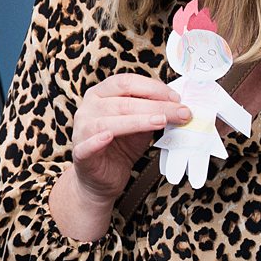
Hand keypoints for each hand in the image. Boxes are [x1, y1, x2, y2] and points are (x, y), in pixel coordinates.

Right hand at [66, 73, 191, 206]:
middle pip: (123, 102)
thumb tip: (178, 105)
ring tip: (160, 121)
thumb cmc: (121, 147)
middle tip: (180, 112)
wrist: (103, 178)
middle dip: (156, 105)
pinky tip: (108, 137)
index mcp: (102, 93)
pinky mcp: (79, 153)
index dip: (153, 88)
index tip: (176, 98)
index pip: (126, 82)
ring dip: (137, 120)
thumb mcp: (141, 126)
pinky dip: (97, 141)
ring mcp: (82, 129)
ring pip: (108, 121)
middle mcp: (89, 107)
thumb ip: (152, 113)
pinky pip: (86, 146)